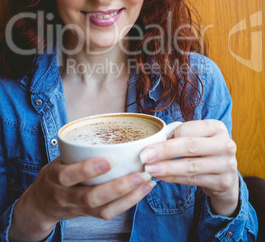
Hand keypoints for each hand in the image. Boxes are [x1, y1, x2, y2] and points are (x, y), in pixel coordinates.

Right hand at [9, 156, 154, 241]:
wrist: (41, 203)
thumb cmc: (55, 173)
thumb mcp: (58, 159)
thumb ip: (77, 149)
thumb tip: (109, 126)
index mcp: (55, 177)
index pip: (68, 176)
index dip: (87, 170)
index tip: (108, 160)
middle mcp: (65, 196)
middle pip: (91, 197)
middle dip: (118, 187)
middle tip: (140, 174)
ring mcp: (78, 209)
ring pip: (103, 209)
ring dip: (128, 196)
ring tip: (147, 180)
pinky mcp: (89, 215)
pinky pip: (109, 213)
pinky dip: (129, 202)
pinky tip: (144, 190)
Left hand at [140, 119, 238, 216]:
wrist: (226, 175)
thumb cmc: (205, 151)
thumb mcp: (199, 137)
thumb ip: (182, 135)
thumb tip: (153, 140)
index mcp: (216, 127)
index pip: (188, 129)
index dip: (169, 136)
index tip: (152, 142)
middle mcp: (225, 144)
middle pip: (190, 146)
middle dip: (164, 151)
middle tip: (144, 155)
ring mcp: (226, 164)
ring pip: (191, 166)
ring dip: (166, 168)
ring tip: (149, 169)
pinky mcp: (222, 182)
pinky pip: (192, 180)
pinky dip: (174, 178)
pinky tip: (160, 177)